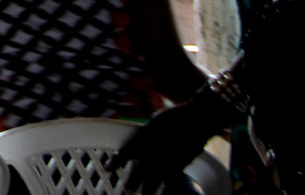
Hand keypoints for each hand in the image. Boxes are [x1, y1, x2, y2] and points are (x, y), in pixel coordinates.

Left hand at [113, 96, 233, 192]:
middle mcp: (154, 149)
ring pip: (155, 177)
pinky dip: (167, 185)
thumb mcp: (154, 122)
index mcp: (144, 137)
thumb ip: (146, 133)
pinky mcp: (181, 163)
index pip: (126, 152)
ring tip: (142, 194)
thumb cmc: (174, 117)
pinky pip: (172, 178)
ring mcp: (168, 158)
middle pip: (140, 169)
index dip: (116, 161)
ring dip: (148, 187)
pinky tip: (164, 191)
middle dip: (132, 181)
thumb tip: (140, 138)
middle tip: (127, 190)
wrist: (196, 120)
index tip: (108, 169)